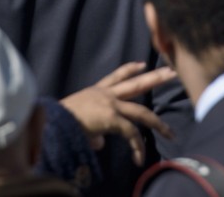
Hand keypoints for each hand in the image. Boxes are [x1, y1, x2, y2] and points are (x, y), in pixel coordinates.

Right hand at [60, 62, 175, 165]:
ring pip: (140, 111)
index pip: (116, 76)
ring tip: (170, 133)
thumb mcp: (79, 122)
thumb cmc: (60, 121)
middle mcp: (105, 94)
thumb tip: (100, 142)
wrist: (52, 121)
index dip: (130, 69)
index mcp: (96, 92)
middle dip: (155, 78)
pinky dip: (136, 147)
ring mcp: (110, 104)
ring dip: (158, 123)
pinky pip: (130, 133)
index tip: (142, 64)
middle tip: (171, 72)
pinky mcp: (111, 117)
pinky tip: (139, 159)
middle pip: (136, 84)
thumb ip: (94, 131)